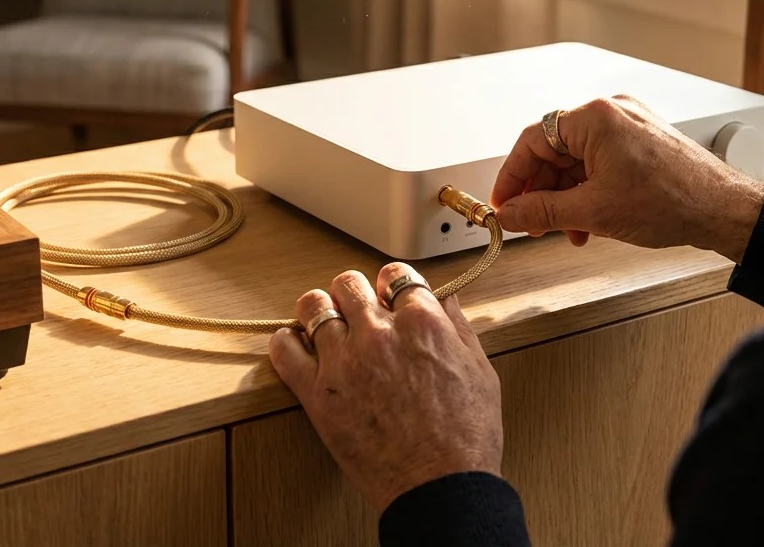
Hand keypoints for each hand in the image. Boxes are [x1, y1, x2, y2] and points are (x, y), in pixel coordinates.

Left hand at [269, 263, 503, 511]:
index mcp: (422, 323)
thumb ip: (457, 328)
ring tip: (324, 326)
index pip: (395, 275)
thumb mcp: (479, 371)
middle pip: (349, 283)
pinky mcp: (317, 394)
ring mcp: (344, 361)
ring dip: (319, 311)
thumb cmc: (466, 437)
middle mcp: (379, 333)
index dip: (391, 285)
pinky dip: (286, 342)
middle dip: (354, 294)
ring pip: (313, 305)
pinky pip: (284, 349)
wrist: (441, 488)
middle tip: (357, 313)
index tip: (388, 297)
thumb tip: (445, 300)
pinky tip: (296, 347)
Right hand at [491, 95, 763, 262]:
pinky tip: (588, 221)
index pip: (532, 140)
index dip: (512, 176)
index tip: (504, 202)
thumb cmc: (674, 200)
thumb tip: (511, 213)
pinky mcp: (642, 142)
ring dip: (565, 197)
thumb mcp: (593, 212)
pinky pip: (600, 164)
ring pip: (577, 161)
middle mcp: (612, 113)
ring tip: (564, 229)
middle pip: (554, 151)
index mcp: (595, 118)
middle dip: (541, 191)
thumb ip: (542, 211)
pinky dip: (588, 192)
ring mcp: (629, 126)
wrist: (724, 210)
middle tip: (530, 221)